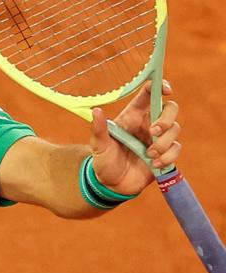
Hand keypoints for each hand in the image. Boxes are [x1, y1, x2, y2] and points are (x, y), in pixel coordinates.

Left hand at [89, 80, 180, 195]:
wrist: (112, 185)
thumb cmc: (103, 160)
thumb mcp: (98, 146)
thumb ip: (99, 129)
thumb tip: (96, 111)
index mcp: (132, 116)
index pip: (148, 95)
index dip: (159, 87)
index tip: (166, 89)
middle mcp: (147, 124)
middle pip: (169, 108)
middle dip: (166, 118)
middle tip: (153, 132)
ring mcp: (158, 139)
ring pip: (175, 129)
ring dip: (164, 142)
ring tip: (149, 154)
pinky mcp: (165, 154)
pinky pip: (176, 149)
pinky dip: (168, 156)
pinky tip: (155, 164)